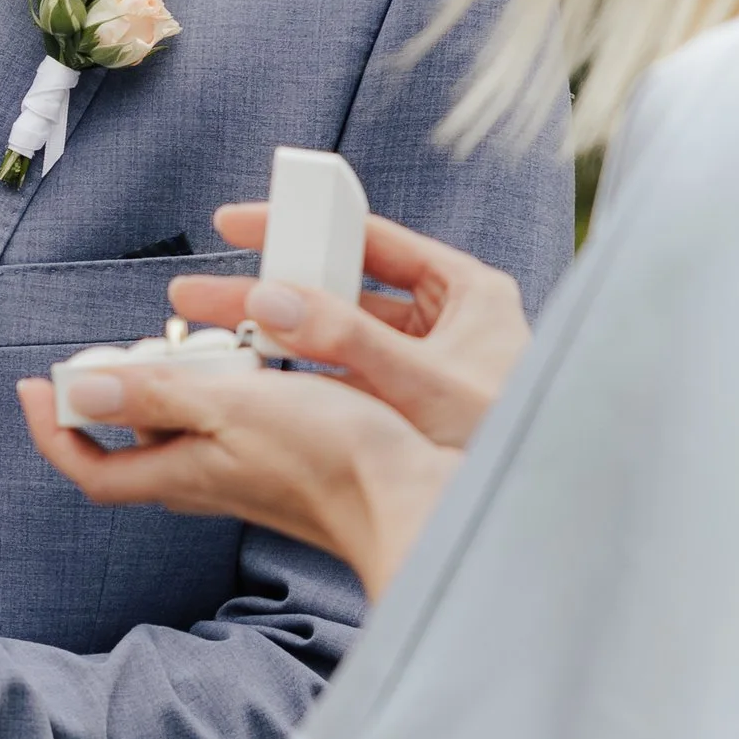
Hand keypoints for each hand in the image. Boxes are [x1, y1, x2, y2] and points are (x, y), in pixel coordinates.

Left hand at [16, 349, 454, 599]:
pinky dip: (225, 391)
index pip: (91, 468)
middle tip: (120, 350)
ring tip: (187, 345)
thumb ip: (156, 396)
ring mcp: (248, 477)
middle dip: (116, 395)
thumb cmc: (331, 459)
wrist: (414, 501)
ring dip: (173, 388)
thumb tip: (77, 390)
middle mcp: (208, 482)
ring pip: (187, 432)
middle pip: (136, 446)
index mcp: (183, 474)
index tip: (32, 387)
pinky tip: (253, 364)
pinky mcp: (288, 466)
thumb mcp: (233, 408)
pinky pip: (233, 426)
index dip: (53, 432)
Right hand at [170, 206, 529, 448]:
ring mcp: (422, 366)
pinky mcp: (404, 407)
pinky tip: (257, 380)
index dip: (303, 224)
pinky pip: (340, 380)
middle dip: (272, 288)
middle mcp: (443, 322)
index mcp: (467, 292)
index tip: (240, 224)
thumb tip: (274, 302)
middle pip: (342, 287)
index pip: (371, 238)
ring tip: (215, 337)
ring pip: (335, 337)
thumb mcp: (426, 387)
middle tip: (205, 294)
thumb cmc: (508, 446)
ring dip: (278, 336)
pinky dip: (298, 379)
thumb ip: (350, 341)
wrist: (533, 514)